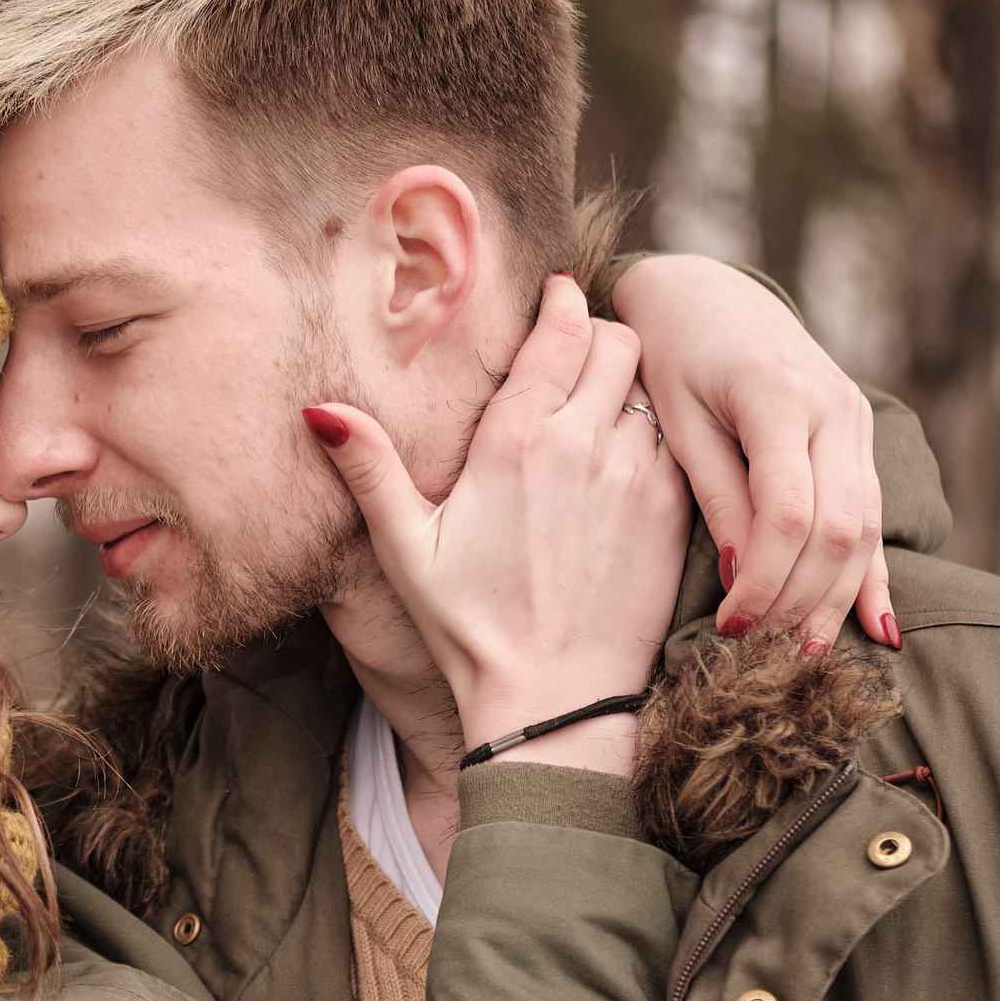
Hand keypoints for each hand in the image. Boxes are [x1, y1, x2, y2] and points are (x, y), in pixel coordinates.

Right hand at [307, 276, 691, 777]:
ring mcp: (639, 476)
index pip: (560, 330)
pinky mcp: (675, 512)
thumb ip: (370, 469)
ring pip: (654, 388)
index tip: (556, 300)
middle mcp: (585, 444)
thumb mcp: (406, 549)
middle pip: (619, 341)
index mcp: (516, 440)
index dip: (561, 304)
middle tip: (580, 356)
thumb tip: (319, 410)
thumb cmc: (470, 629)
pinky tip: (631, 462)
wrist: (552, 700)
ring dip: (633, 387)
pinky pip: (680, 442)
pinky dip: (662, 437)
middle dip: (601, 338)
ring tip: (607, 408)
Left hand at [610, 254, 893, 651]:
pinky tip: (879, 630)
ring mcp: (855, 421)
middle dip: (802, 601)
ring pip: (865, 528)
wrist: (707, 296)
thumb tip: (739, 577)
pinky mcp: (860, 436)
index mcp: (778, 397)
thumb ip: (715, 495)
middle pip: (838, 529)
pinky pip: (875, 515)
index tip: (728, 624)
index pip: (788, 513)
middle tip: (762, 653)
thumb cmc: (673, 359)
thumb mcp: (677, 421)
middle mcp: (833, 408)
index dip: (764, 579)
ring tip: (805, 656)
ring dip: (836, 599)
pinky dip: (873, 576)